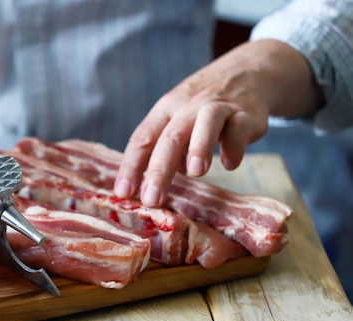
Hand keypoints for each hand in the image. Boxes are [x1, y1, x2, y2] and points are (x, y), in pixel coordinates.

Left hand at [113, 40, 321, 206]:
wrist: (246, 72)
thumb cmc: (201, 107)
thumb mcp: (176, 120)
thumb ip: (164, 152)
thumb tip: (153, 186)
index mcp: (164, 111)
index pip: (142, 139)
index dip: (130, 166)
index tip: (123, 193)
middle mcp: (187, 107)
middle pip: (170, 137)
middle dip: (158, 170)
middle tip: (151, 199)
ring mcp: (218, 108)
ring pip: (206, 124)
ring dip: (199, 147)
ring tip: (195, 173)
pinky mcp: (247, 114)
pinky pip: (240, 128)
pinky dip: (235, 147)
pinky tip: (229, 164)